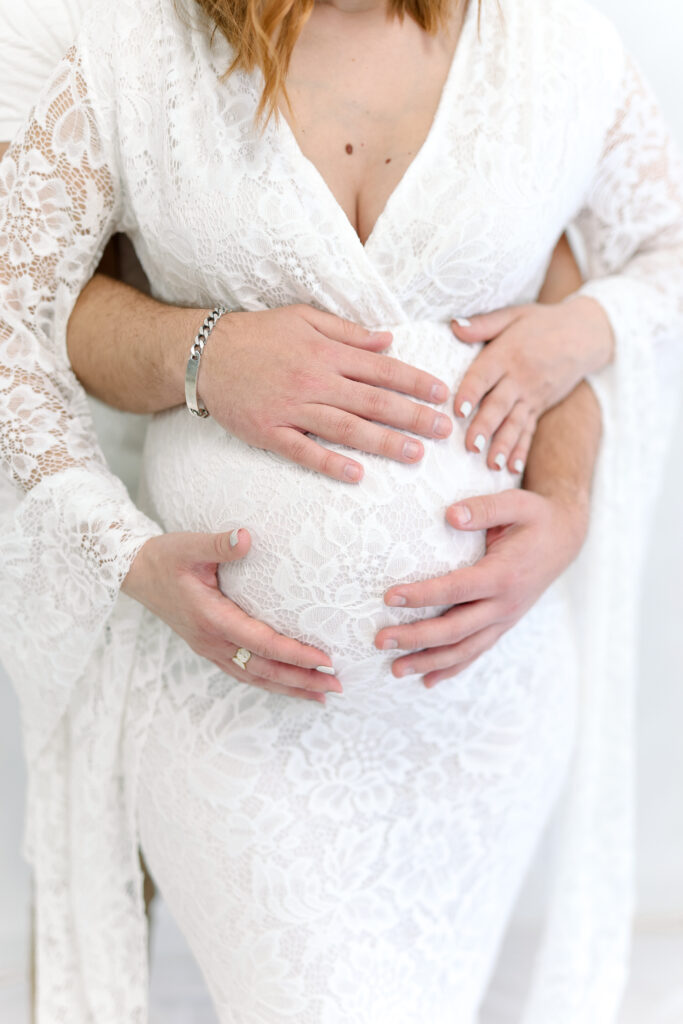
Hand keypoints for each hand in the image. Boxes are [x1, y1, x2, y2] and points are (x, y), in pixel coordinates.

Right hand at [121, 527, 341, 702]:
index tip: (324, 659)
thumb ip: (218, 544)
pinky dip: (269, 682)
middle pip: (264, 669)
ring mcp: (210, 648)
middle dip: (301, 680)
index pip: (261, 643)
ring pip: (254, 677)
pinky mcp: (209, 648)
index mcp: (212, 618)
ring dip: (288, 688)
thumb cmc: (165, 558)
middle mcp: (212, 641)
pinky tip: (288, 686)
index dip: (294, 653)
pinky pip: (243, 673)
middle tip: (336, 685)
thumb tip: (245, 537)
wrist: (135, 574)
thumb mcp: (188, 545)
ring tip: (320, 695)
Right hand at [196, 303, 452, 482]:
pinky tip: (356, 475)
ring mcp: (292, 408)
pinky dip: (330, 462)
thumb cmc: (258, 333)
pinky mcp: (270, 431)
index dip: (415, 382)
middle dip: (412, 416)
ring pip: (347, 428)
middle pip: (373, 401)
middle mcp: (315, 379)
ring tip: (415, 454)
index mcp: (327, 351)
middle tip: (444, 430)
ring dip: (384, 443)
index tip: (442, 394)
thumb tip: (388, 340)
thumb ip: (348, 331)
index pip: (381, 368)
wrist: (204, 353)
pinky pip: (304, 450)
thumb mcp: (304, 317)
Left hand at [374, 487, 588, 686]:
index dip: (423, 594)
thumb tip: (450, 515)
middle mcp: (505, 604)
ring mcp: (505, 619)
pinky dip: (452, 668)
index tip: (389, 596)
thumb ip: (484, 508)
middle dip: (415, 637)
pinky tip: (427, 680)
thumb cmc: (536, 518)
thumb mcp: (516, 503)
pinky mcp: (503, 625)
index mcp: (504, 574)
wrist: (565, 539)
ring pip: (464, 649)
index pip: (457, 588)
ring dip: (429, 662)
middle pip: (455, 629)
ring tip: (395, 669)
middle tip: (380, 640)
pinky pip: (476, 652)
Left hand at [450, 295, 613, 472]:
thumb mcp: (513, 315)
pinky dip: (522, 450)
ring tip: (492, 465)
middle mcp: (519, 379)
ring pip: (515, 423)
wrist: (585, 334)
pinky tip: (513, 468)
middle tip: (470, 447)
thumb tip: (453, 326)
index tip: (458, 410)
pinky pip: (530, 431)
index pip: (485, 375)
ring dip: (503, 445)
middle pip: (499, 405)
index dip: (471, 392)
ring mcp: (532, 396)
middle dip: (484, 427)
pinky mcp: (540, 407)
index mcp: (507, 355)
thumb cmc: (541, 323)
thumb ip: (482, 324)